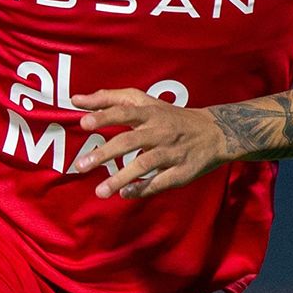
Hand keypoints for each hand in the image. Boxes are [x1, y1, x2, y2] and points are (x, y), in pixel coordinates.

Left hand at [70, 89, 232, 199]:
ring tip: (99, 191)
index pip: (124, 112)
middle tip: (80, 166)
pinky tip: (125, 194)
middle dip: (104, 154)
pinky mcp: (182, 171)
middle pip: (130, 141)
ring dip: (120, 178)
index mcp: (150, 113)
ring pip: (144, 164)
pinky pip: (160, 181)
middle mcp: (160, 132)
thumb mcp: (144, 101)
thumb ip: (110, 99)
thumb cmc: (169, 116)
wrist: (217, 133)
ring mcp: (172, 152)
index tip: (84, 122)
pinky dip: (142, 188)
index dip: (105, 116)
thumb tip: (76, 99)